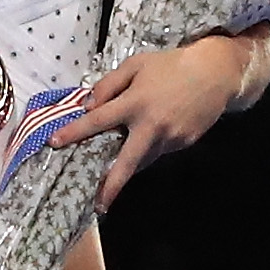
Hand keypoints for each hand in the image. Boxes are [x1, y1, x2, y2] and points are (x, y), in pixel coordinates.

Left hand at [62, 35, 261, 210]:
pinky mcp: (184, 142)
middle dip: (112, 186)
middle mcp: (151, 125)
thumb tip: (89, 106)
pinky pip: (159, 152)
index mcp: (135, 103)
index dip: (74, 132)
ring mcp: (170, 138)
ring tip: (117, 172)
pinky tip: (151, 138)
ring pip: (143, 159)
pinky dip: (150, 149)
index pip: (97, 120)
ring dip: (130, 165)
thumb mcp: (136, 65)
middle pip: (126, 162)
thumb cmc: (171, 65)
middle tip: (99, 205)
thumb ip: (109, 84)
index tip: (54, 143)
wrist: (215, 73)